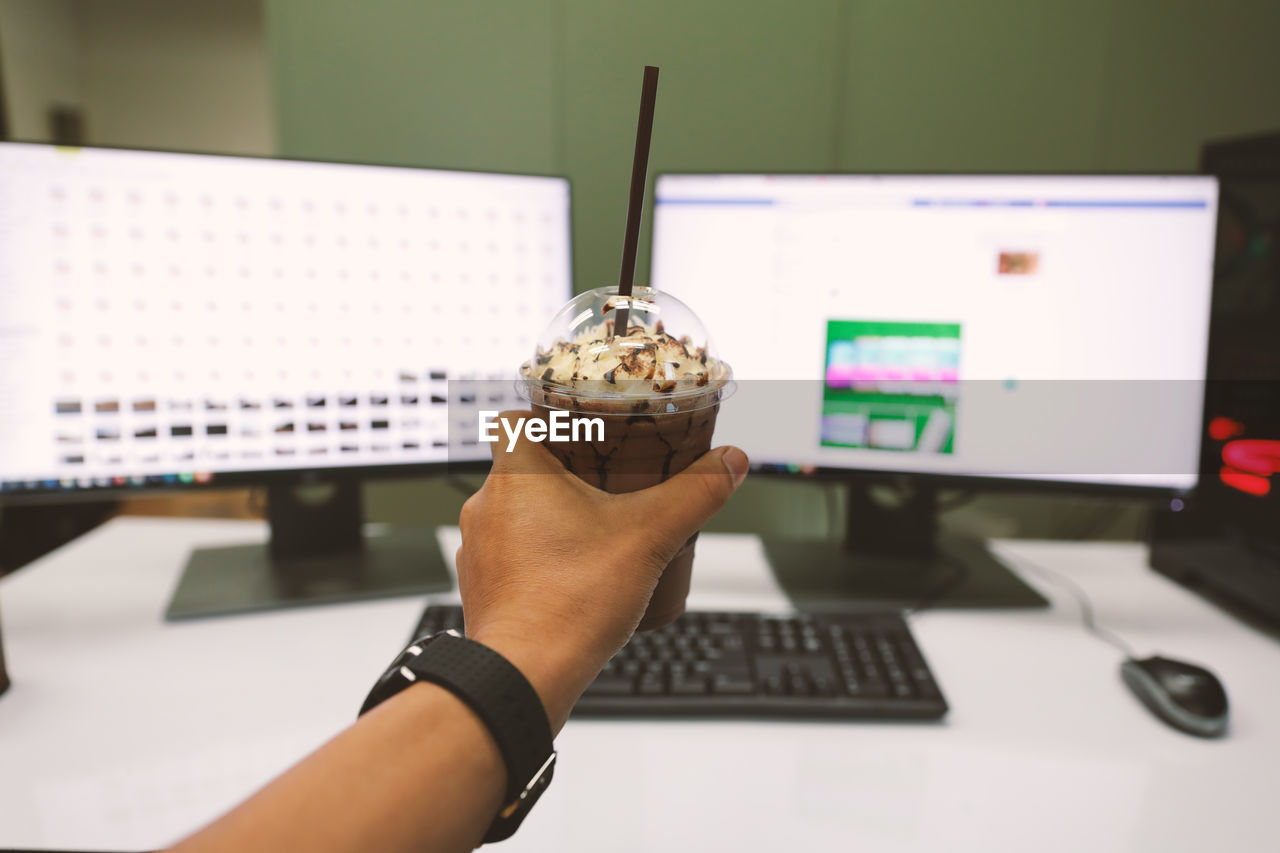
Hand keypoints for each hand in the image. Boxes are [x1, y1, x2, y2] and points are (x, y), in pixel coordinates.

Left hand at [456, 410, 747, 726]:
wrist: (525, 676)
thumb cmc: (571, 601)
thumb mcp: (650, 536)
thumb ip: (695, 493)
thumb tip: (731, 463)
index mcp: (515, 474)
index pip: (516, 417)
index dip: (548, 416)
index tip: (583, 428)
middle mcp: (485, 506)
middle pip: (521, 465)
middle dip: (565, 470)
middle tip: (607, 479)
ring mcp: (478, 549)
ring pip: (514, 513)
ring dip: (549, 515)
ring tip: (595, 528)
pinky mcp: (481, 587)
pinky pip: (509, 554)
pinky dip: (537, 555)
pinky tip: (573, 571)